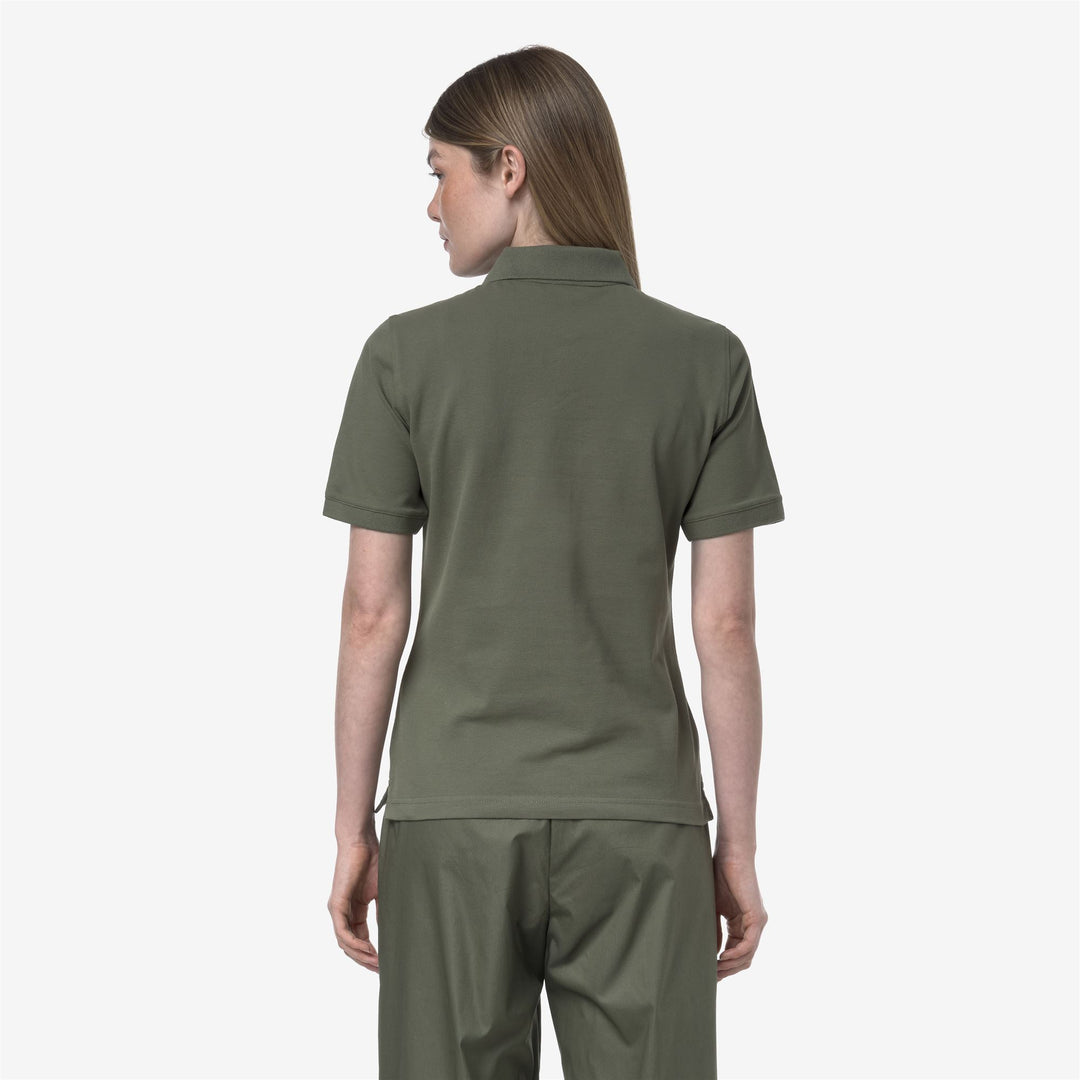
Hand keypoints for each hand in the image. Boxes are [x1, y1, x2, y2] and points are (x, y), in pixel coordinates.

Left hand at [328, 839, 379, 972]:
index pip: (359, 939)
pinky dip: (354, 944)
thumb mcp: (382, 891)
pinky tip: (367, 951)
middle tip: (381, 971)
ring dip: (360, 956)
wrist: (362, 841)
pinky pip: (342, 932)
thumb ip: (383, 911)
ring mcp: (337, 909)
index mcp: (354, 910)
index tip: (384, 964)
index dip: (370, 954)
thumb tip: (391, 931)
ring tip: (377, 964)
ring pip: (345, 943)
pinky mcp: (336, 904)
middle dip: (365, 960)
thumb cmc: (373, 860)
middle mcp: (342, 912)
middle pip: (350, 946)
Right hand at [713, 851, 767, 981]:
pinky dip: (736, 954)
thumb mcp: (713, 909)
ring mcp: (757, 923)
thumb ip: (715, 930)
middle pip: (744, 959)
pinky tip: (721, 958)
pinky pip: (748, 944)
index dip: (724, 966)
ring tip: (714, 970)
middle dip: (727, 970)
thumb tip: (713, 953)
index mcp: (743, 924)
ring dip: (730, 966)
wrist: (730, 855)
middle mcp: (754, 926)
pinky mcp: (757, 918)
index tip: (708, 973)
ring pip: (747, 955)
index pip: (737, 953)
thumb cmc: (719, 875)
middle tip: (710, 978)